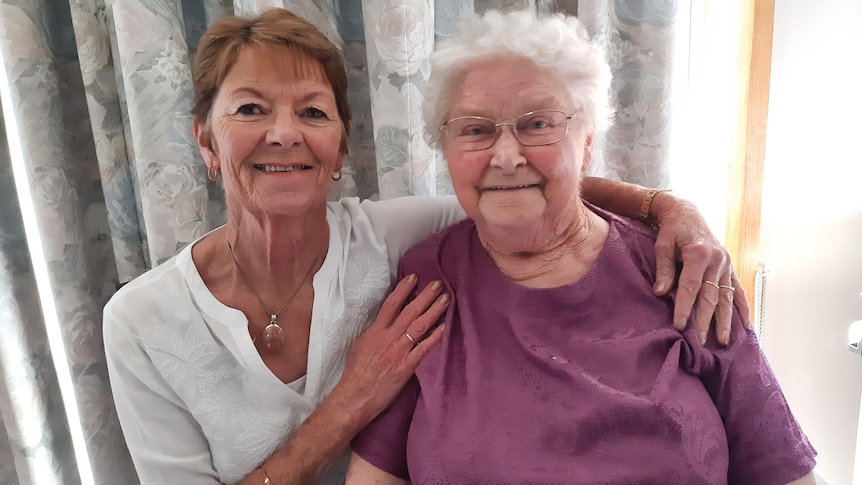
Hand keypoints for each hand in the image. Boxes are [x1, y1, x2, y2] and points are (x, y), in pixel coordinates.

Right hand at [335, 274, 448, 419]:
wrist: (356, 396)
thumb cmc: (355, 371)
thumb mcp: (359, 344)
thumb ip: (373, 331)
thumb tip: (385, 321)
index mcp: (375, 331)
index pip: (391, 304)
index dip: (403, 289)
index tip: (414, 277)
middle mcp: (389, 338)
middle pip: (410, 312)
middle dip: (425, 296)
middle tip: (438, 284)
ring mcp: (399, 352)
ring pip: (419, 327)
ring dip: (434, 312)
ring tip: (445, 299)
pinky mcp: (407, 367)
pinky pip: (423, 349)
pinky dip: (434, 337)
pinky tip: (444, 327)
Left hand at [651, 194, 750, 345]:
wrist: (686, 212)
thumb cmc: (672, 229)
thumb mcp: (662, 245)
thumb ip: (664, 269)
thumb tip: (661, 293)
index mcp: (699, 253)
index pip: (691, 287)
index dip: (685, 307)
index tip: (680, 326)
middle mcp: (717, 260)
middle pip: (711, 295)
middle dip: (705, 319)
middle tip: (700, 340)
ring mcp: (726, 264)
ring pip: (727, 296)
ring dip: (725, 319)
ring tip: (722, 340)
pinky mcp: (729, 267)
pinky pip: (737, 289)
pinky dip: (742, 307)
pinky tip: (745, 324)